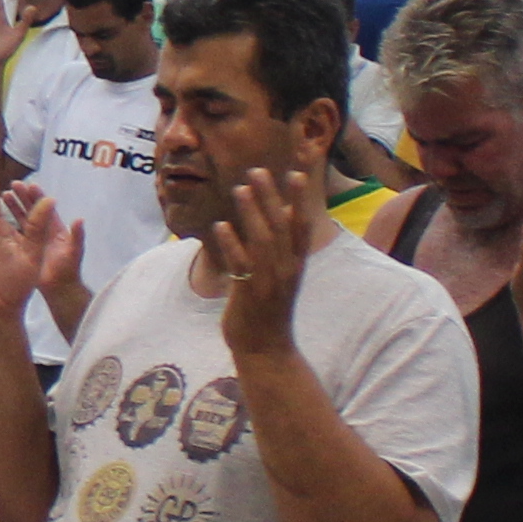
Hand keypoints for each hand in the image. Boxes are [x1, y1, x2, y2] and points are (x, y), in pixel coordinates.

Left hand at [216, 161, 316, 359]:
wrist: (266, 350)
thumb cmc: (270, 309)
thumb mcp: (282, 276)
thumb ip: (282, 249)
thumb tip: (281, 218)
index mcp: (296, 264)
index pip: (302, 226)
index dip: (300, 200)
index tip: (297, 173)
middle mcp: (286, 270)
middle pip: (281, 227)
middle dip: (271, 197)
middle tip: (259, 170)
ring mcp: (269, 281)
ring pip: (262, 241)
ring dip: (251, 213)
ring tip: (240, 188)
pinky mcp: (249, 293)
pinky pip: (240, 265)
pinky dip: (232, 244)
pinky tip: (221, 226)